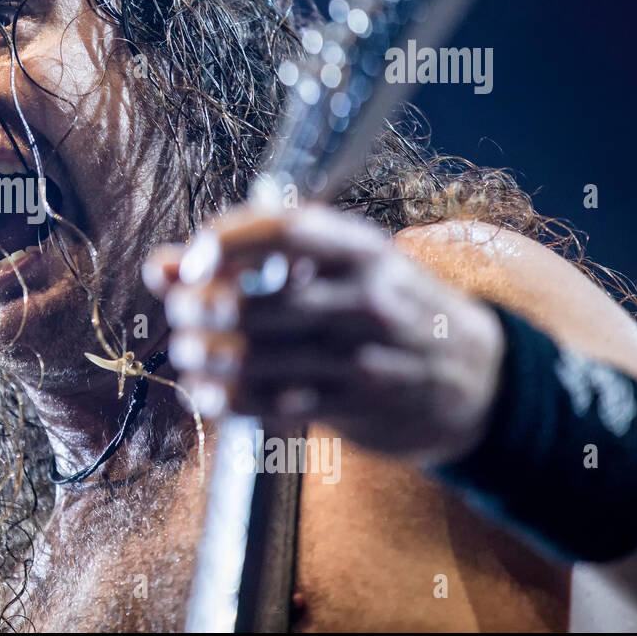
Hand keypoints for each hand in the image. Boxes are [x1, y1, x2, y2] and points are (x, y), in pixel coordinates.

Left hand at [143, 204, 504, 463]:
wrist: (477, 378)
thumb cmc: (387, 306)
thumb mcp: (339, 268)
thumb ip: (250, 259)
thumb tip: (158, 266)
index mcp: (363, 250)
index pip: (288, 230)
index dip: (228, 241)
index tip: (189, 260)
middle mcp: (367, 299)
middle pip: (262, 301)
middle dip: (202, 307)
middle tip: (179, 311)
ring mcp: (363, 356)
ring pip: (259, 356)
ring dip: (204, 354)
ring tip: (185, 350)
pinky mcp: (354, 405)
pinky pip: (272, 402)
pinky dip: (225, 398)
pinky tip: (202, 391)